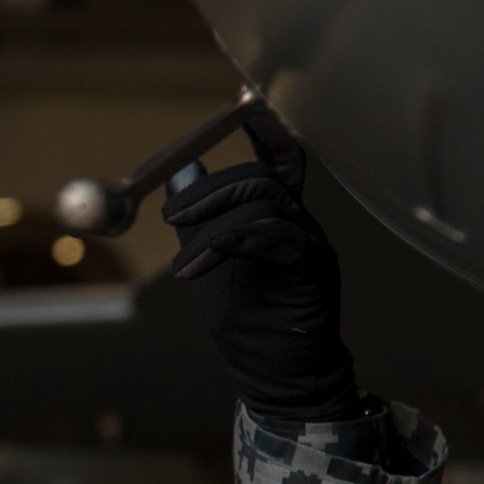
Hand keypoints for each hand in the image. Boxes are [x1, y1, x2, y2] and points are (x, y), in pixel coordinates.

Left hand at [162, 114, 362, 423]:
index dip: (265, 130)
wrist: (276, 375)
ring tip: (183, 265)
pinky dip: (228, 244)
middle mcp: (301, 223)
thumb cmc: (246, 323)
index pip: (280, 159)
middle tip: (172, 217)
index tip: (242, 108)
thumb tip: (177, 173)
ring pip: (263, 203)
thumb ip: (198, 221)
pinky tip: (197, 268)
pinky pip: (272, 236)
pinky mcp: (312, 267)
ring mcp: (311, 242)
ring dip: (211, 226)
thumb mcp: (208, 264)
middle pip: (261, 177)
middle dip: (210, 190)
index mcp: (280, 218)